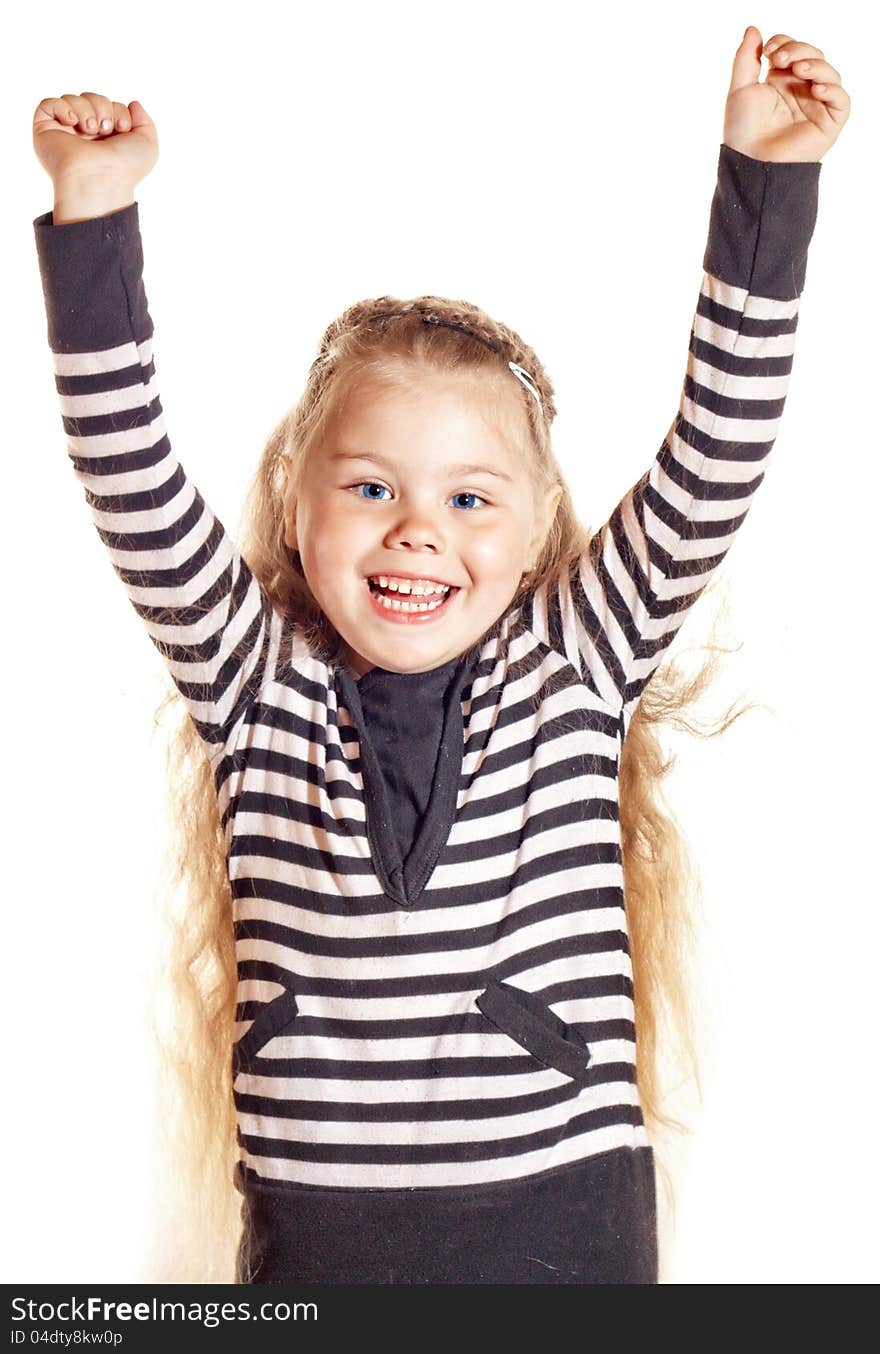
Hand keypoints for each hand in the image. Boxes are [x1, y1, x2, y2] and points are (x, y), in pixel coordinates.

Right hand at [32, 92, 157, 192]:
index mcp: (105, 136)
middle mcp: (84, 134)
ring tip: (90, 130)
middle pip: (92, 97)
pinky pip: (49, 103)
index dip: (118, 110)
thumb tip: (133, 104)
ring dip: (86, 110)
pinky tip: (73, 123)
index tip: (122, 128)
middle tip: (105, 130)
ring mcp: (63, 132)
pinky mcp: (45, 130)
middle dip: (103, 107)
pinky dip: (63, 107)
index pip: (109, 105)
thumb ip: (145, 121)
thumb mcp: (148, 144)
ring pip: (73, 98)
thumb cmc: (125, 169)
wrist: (101, 178)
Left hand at [723, 27, 850, 161]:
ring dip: (816, 65)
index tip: (769, 50)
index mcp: (781, 82)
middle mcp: (800, 91)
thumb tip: (753, 29)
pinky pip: (841, 100)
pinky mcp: (828, 123)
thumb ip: (746, 58)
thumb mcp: (740, 88)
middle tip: (780, 58)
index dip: (785, 43)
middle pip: (812, 57)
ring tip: (798, 69)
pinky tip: (817, 89)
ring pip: (829, 74)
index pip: (793, 50)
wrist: (750, 164)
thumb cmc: (742, 132)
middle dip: (799, 50)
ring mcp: (816, 106)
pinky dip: (833, 90)